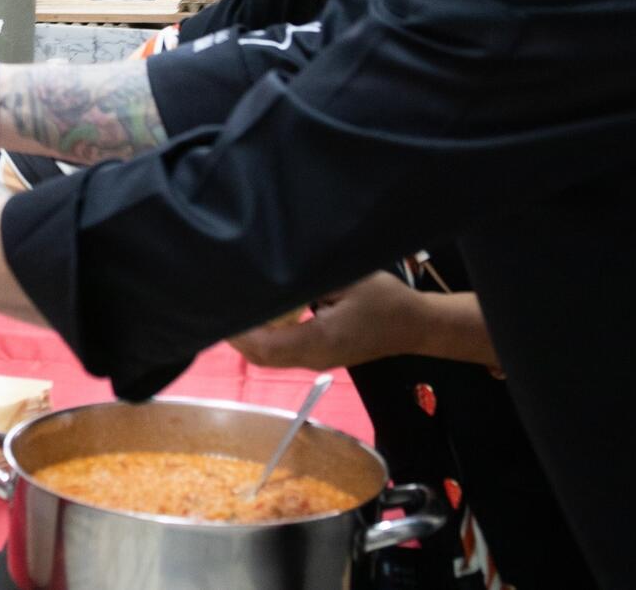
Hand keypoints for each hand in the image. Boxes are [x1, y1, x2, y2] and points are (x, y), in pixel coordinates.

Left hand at [227, 272, 420, 369]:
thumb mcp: (347, 280)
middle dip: (237, 335)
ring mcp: (315, 360)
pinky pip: (281, 353)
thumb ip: (309, 281)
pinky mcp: (318, 356)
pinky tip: (256, 316)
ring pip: (269, 358)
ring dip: (248, 338)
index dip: (240, 331)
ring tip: (233, 308)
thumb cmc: (385, 299)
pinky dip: (263, 339)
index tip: (223, 307)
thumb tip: (274, 275)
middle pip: (261, 358)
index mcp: (319, 341)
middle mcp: (313, 358)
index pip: (267, 347)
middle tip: (219, 306)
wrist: (416, 325)